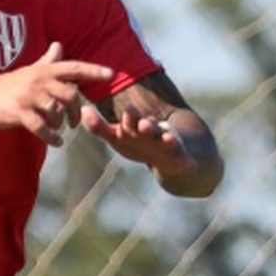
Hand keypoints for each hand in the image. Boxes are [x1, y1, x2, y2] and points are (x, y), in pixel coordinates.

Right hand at [0, 42, 113, 143]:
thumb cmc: (5, 86)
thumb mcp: (28, 71)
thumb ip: (46, 61)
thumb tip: (59, 46)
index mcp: (43, 70)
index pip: (73, 67)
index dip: (93, 70)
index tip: (110, 74)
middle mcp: (38, 81)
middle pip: (70, 94)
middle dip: (76, 112)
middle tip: (74, 123)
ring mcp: (29, 97)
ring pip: (57, 111)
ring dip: (61, 125)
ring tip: (58, 132)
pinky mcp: (19, 113)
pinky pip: (42, 127)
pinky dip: (51, 137)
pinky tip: (55, 142)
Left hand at [80, 103, 198, 175]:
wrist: (170, 150)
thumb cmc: (138, 141)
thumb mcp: (117, 137)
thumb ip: (99, 127)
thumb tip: (83, 110)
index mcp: (136, 126)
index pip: (130, 121)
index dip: (130, 117)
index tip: (128, 110)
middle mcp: (152, 132)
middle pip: (148, 128)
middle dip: (146, 125)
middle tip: (144, 122)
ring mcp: (167, 143)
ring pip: (166, 139)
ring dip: (166, 138)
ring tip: (167, 137)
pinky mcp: (180, 157)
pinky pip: (185, 161)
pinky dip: (188, 163)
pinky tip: (192, 166)